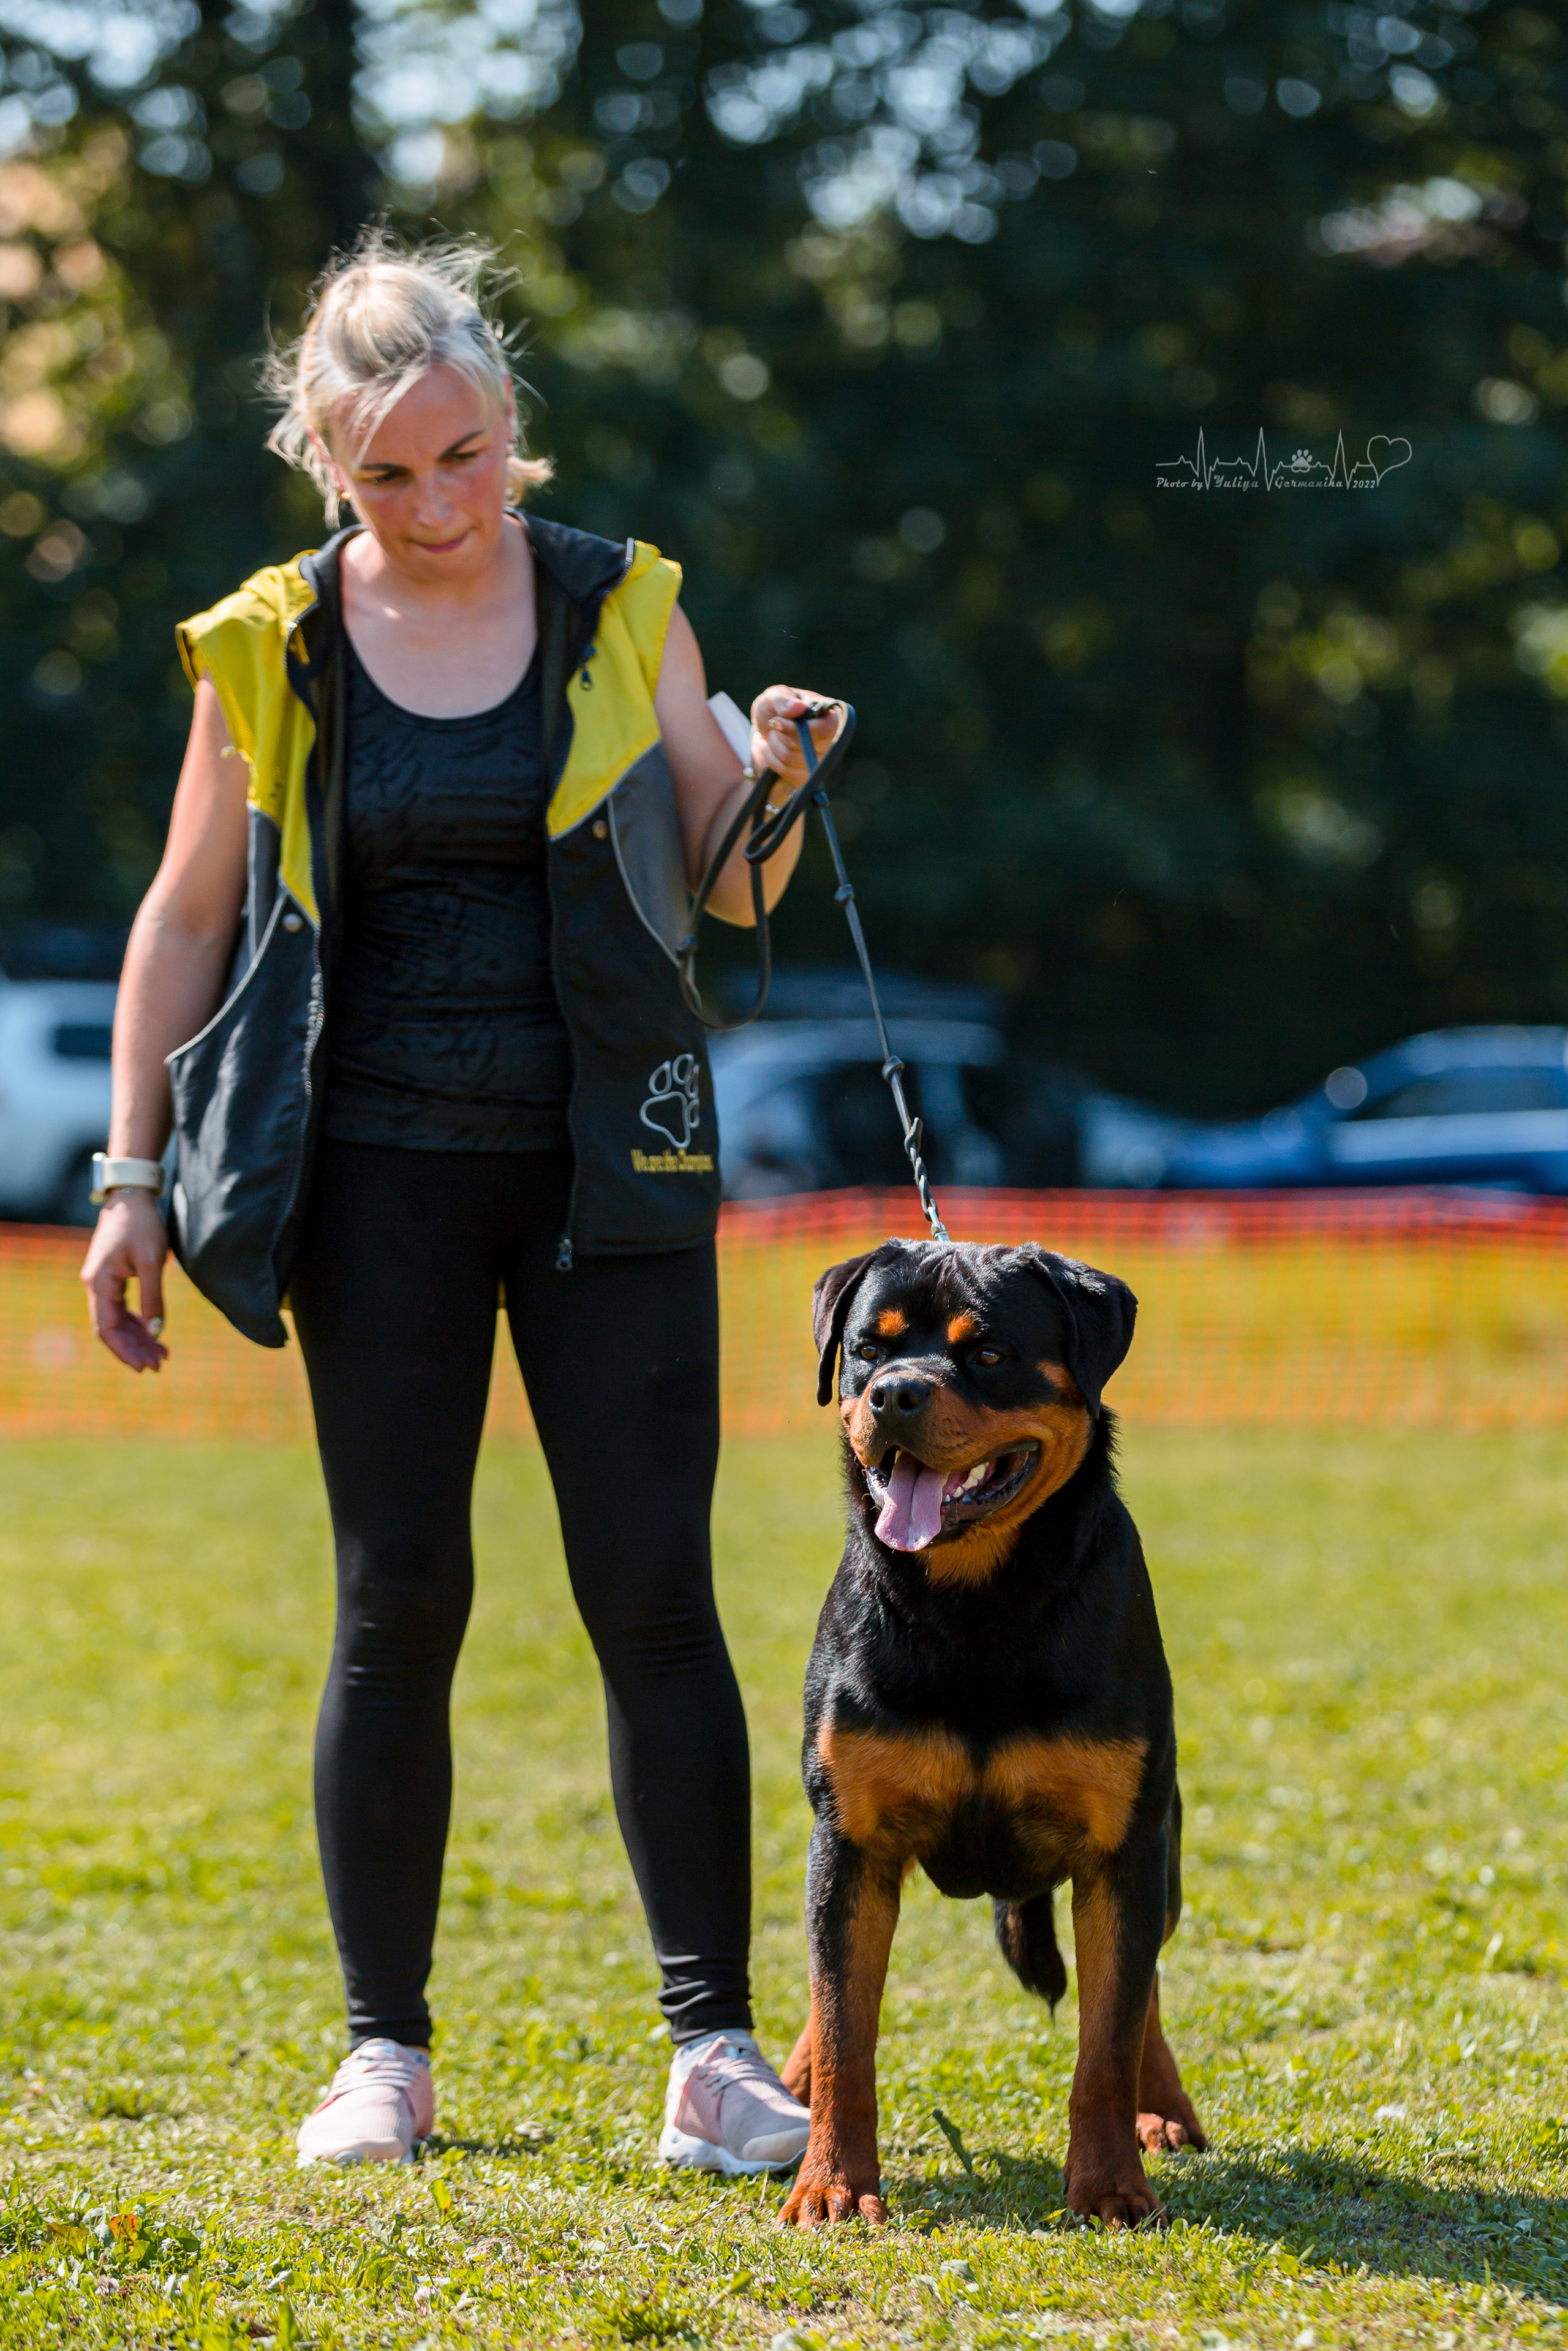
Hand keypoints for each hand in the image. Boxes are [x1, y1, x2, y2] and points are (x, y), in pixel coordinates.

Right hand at [81, 1190, 169, 1372]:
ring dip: (137, 1337)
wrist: (132, 1196)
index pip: (107, 1328)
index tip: (145, 1367)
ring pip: (117, 1318)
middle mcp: (95, 1285)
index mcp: (99, 1283)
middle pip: (111, 1327)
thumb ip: (153, 1298)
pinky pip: (121, 1307)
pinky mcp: (112, 1276)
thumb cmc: (142, 1225)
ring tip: (161, 1353)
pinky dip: (137, 1320)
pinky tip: (152, 1331)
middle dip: (134, 1347)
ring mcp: (102, 1281)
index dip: (125, 1350)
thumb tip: (157, 1332)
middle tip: (159, 1364)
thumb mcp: (152, 1262)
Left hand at [750, 686, 843, 789]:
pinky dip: (773, 761)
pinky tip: (775, 751)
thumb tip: (798, 707)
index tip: (776, 722)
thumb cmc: (773, 710)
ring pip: (792, 759)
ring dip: (775, 747)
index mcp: (828, 715)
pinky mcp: (807, 776)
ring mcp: (820, 761)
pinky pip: (787, 773)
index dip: (798, 729)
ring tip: (775, 737)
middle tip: (775, 726)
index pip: (824, 729)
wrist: (763, 734)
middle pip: (806, 746)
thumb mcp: (773, 697)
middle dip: (782, 736)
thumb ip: (783, 699)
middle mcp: (830, 740)